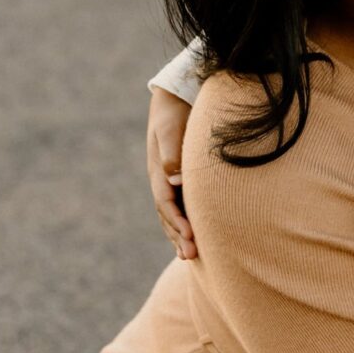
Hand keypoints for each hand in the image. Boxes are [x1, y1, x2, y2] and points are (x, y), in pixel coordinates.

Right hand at [147, 87, 196, 260]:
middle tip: (190, 256)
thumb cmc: (175, 111)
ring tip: (190, 256)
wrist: (175, 96)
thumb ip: (172, 153)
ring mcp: (170, 181)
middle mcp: (162, 180)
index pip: (165, 202)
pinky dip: (186, 222)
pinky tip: (195, 237)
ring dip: (180, 235)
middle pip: (167, 214)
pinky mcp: (181, 179)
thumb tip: (174, 180)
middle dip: (177, 236)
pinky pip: (182, 206)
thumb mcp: (171, 128)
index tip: (190, 236)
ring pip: (173, 214)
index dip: (177, 221)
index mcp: (158, 171)